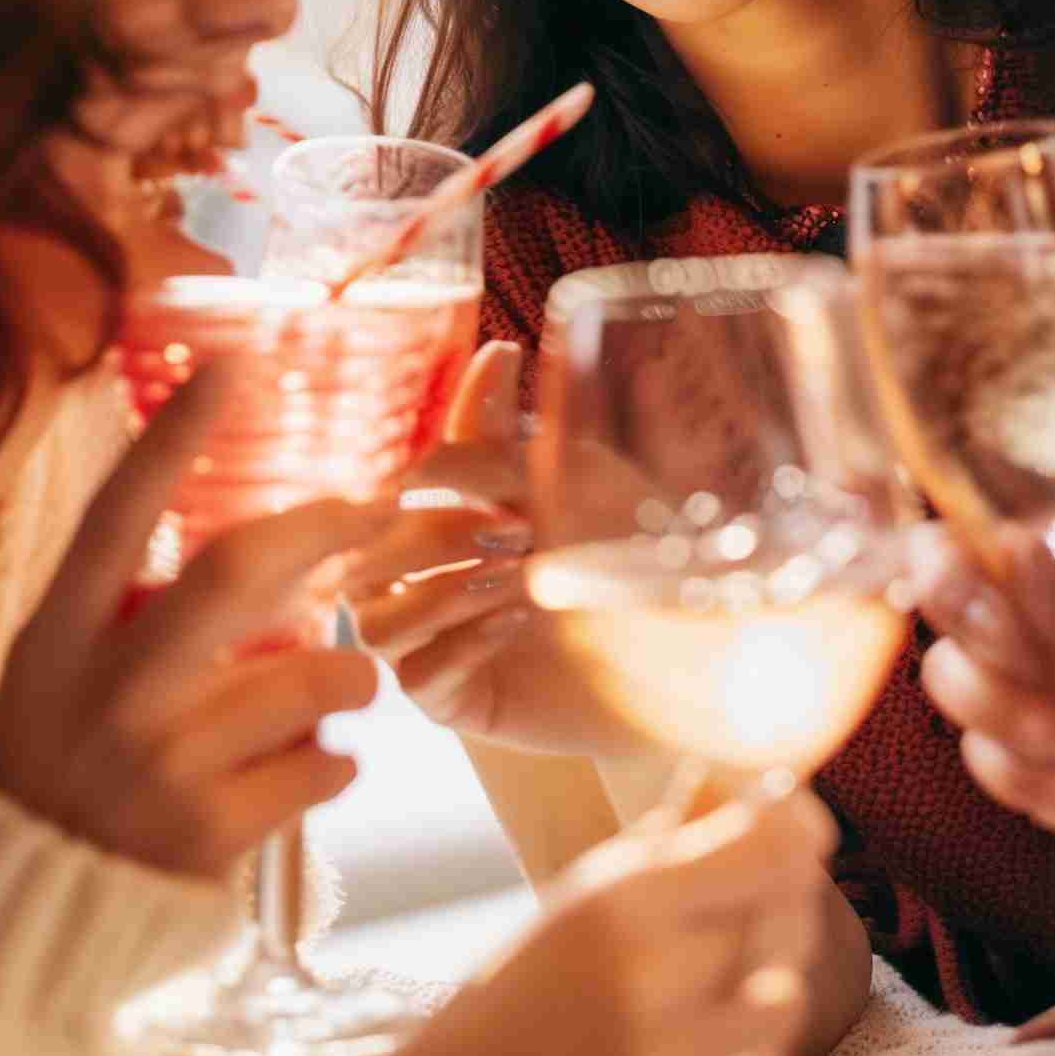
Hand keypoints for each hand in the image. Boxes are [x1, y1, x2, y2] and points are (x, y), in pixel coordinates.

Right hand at [0, 363, 389, 877]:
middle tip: (377, 511)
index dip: (174, 437)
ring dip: (354, 674)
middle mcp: (109, 690)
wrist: (18, 914)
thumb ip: (133, 607)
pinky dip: (337, 760)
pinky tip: (318, 765)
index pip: (119, 515)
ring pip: (313, 676)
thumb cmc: (58, 761)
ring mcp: (159, 765)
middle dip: (323, 529)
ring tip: (351, 685)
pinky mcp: (207, 835)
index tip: (231, 362)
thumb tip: (254, 536)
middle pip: (235, 572)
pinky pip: (323, 768)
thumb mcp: (60, 670)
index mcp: (61, 636)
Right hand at [345, 341, 649, 756]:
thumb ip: (517, 431)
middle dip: (432, 534)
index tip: (491, 471)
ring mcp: (436, 646)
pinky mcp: (459, 704)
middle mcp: (425, 582)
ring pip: (373, 623)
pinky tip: (517, 620)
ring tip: (515, 577)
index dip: (424, 475)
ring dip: (438, 593)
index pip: (389, 489)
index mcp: (442, 516)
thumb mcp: (574, 476)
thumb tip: (495, 350)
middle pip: (364, 557)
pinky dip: (462, 642)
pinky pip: (420, 678)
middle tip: (516, 528)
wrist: (690, 647)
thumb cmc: (631, 551)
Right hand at [349, 788, 837, 1055]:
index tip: (794, 822)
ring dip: (772, 978)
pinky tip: (714, 1037)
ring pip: (785, 999)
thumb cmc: (527, 983)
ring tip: (733, 970)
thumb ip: (676, 836)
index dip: (795, 827)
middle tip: (761, 892)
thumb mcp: (588, 892)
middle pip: (784, 915)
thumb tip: (771, 782)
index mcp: (621, 901)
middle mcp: (647, 978)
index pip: (765, 847)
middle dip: (785, 896)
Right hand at [914, 517, 1054, 909]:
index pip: (984, 539)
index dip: (951, 558)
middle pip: (951, 608)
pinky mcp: (1042, 773)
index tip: (966, 590)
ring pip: (955, 685)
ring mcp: (1042, 698)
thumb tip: (1018, 552)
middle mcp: (1048, 626)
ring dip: (996, 710)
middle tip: (1032, 664)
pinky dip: (1017, 772)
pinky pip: (985, 763)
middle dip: (975, 638)